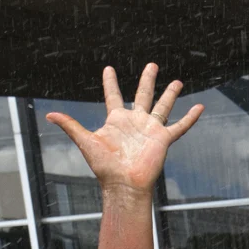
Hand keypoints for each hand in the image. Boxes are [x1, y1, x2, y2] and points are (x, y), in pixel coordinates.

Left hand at [44, 64, 203, 196]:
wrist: (124, 184)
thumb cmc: (104, 166)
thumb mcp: (85, 141)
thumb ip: (71, 125)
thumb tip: (48, 115)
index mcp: (116, 120)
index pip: (114, 96)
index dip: (110, 82)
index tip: (108, 69)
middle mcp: (135, 122)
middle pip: (142, 95)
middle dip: (147, 80)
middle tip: (152, 65)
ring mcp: (150, 130)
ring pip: (163, 107)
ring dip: (170, 94)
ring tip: (177, 81)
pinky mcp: (163, 140)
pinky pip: (179, 127)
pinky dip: (190, 118)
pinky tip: (199, 107)